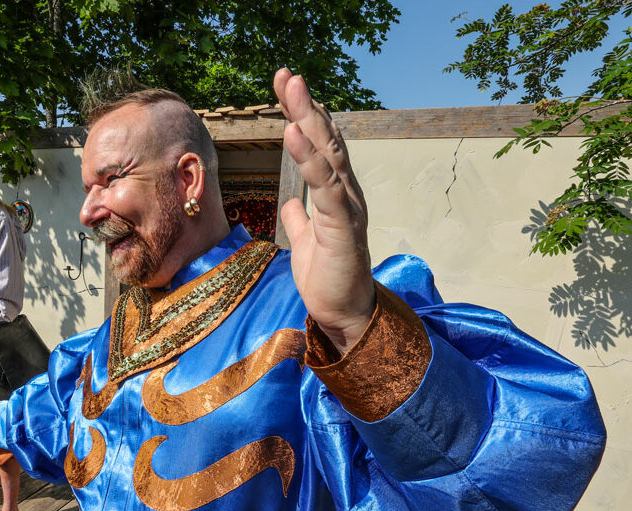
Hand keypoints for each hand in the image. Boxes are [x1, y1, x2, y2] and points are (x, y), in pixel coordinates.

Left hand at [273, 67, 375, 353]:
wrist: (344, 315)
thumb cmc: (328, 278)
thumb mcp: (306, 240)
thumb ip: (300, 217)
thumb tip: (289, 202)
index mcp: (335, 194)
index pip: (319, 146)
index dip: (304, 115)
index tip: (286, 88)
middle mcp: (345, 193)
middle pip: (325, 140)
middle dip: (305, 105)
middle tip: (287, 75)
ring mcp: (346, 207)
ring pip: (328, 154)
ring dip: (308, 120)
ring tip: (291, 90)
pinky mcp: (342, 226)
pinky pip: (324, 186)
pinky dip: (308, 159)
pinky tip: (293, 134)